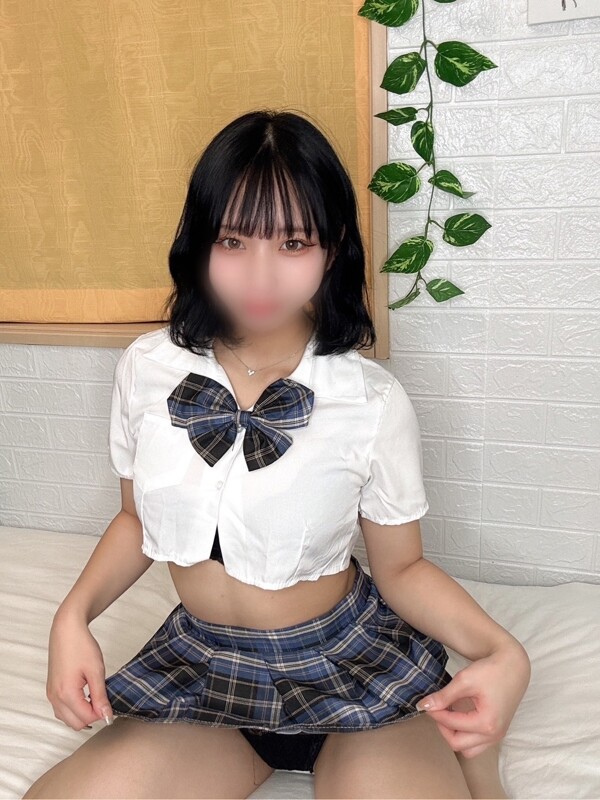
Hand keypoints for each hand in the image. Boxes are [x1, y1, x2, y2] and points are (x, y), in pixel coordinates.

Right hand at [46, 609, 113, 730]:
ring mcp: (51, 694)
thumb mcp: (96, 671)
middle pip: (74, 723)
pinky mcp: (51, 689)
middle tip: (104, 702)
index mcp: (66, 694)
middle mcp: (55, 697)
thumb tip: (106, 715)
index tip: (111, 705)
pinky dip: (73, 709)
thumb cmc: (81, 645)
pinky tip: (85, 697)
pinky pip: (61, 709)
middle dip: (91, 717)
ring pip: (66, 718)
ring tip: (95, 698)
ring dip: (81, 715)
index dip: (101, 715)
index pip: (86, 718)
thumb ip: (100, 697)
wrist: (66, 630)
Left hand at [415, 639, 530, 757]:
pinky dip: (465, 735)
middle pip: (458, 744)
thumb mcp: (464, 680)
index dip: (436, 713)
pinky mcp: (498, 731)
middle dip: (443, 728)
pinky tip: (459, 716)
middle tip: (437, 709)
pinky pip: (477, 743)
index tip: (427, 702)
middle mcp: (494, 735)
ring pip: (468, 749)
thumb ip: (444, 696)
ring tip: (448, 714)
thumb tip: (423, 706)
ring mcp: (498, 735)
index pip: (452, 726)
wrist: (514, 665)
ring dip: (454, 735)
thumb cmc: (491, 670)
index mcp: (486, 723)